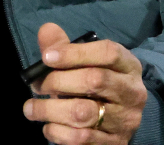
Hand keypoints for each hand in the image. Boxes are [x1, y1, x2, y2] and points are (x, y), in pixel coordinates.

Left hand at [22, 23, 147, 143]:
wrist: (118, 121)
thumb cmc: (97, 84)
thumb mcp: (86, 62)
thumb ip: (64, 46)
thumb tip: (46, 30)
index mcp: (128, 65)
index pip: (108, 52)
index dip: (75, 53)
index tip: (47, 57)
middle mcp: (132, 92)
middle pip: (95, 80)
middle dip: (58, 81)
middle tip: (37, 85)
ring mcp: (126, 120)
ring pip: (84, 113)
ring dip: (50, 110)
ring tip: (30, 108)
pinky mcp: (115, 143)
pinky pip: (81, 138)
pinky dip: (58, 132)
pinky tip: (47, 126)